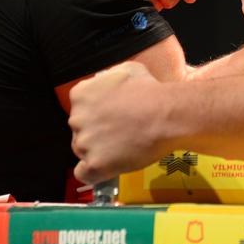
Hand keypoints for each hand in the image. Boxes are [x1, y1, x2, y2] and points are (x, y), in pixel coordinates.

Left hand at [69, 63, 168, 183]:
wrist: (166, 115)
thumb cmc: (151, 91)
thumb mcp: (127, 70)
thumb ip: (108, 79)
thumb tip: (108, 84)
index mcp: (81, 95)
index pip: (80, 109)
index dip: (96, 114)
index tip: (111, 117)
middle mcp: (77, 118)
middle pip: (80, 131)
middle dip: (97, 133)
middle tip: (120, 133)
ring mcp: (84, 143)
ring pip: (83, 152)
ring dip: (99, 151)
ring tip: (122, 148)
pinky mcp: (95, 164)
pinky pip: (84, 173)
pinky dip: (94, 172)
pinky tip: (107, 166)